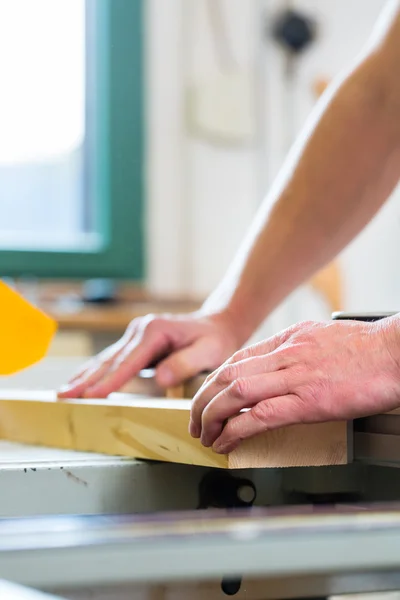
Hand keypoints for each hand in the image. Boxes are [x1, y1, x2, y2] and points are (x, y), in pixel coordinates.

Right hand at [57, 311, 241, 398]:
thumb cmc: (215, 339)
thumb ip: (185, 363)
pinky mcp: (135, 343)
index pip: (128, 362)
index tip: (92, 395)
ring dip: (85, 376)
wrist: (218, 324)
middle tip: (64, 396)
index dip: (110, 381)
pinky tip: (80, 381)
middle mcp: (140, 329)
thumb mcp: (209, 351)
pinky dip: (95, 372)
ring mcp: (135, 334)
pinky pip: (112, 360)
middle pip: (110, 360)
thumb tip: (159, 378)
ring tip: (63, 392)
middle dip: (86, 380)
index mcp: (154, 331)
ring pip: (106, 359)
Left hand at [189, 317, 399, 453]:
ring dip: (211, 416)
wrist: (395, 352)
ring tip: (203, 434)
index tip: (205, 397)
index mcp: (288, 339)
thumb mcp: (321, 336)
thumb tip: (277, 365)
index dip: (213, 381)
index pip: (236, 359)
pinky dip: (236, 429)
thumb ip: (295, 349)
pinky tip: (226, 441)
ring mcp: (295, 377)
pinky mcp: (309, 401)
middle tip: (194, 420)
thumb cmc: (366, 348)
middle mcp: (285, 355)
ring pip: (236, 393)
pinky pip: (260, 415)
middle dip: (202, 400)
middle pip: (227, 375)